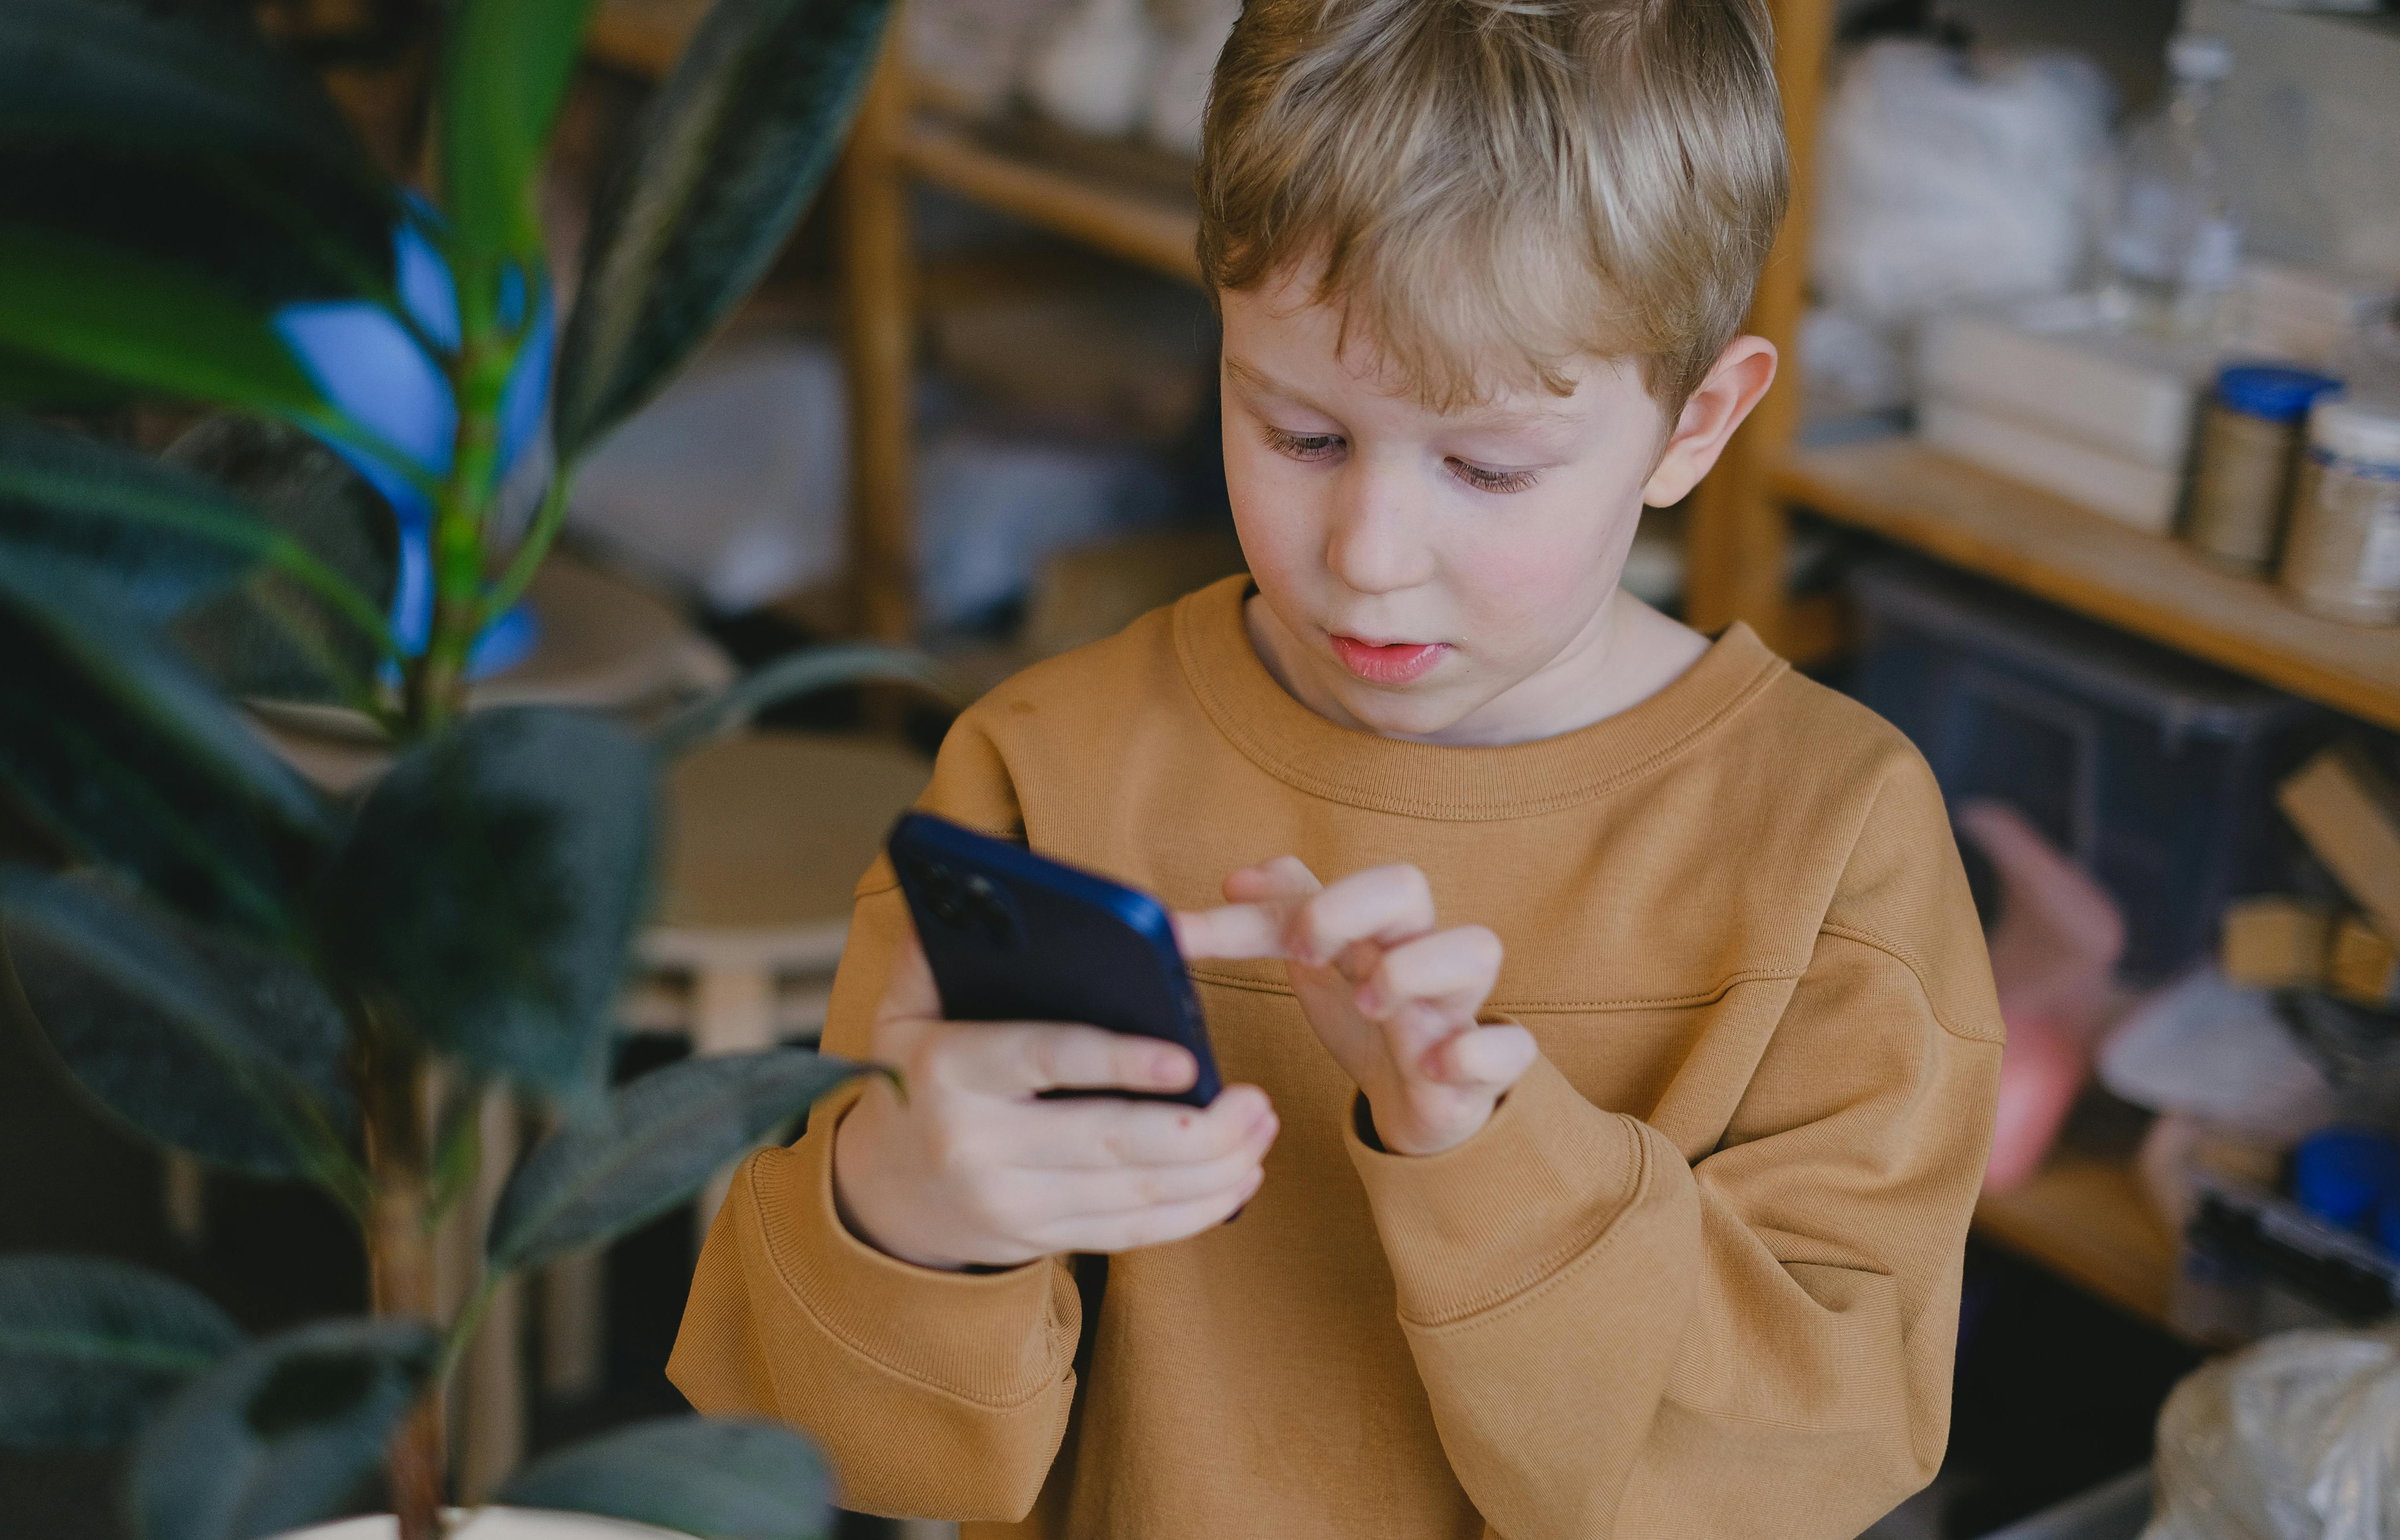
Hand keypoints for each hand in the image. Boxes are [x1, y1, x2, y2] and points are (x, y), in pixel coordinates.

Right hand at [832, 924, 1276, 1270]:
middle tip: (1258, 1100)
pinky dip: (1193, 1212)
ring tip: (1262, 1129)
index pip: (1045, 1060)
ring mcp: (1009, 1203)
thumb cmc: (918, 1067)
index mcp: (949, 1068)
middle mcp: (975, 1144)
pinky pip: (1130, 1234)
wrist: (882, 1187)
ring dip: (1213, 1169)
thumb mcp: (909, 1002)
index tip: (1187, 1059)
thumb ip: (949, 943)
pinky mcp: (1038, 1240)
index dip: (1119, 1062)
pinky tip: (1237, 1179)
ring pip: (1131, 1194)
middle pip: (1107, 1142)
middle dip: (1199, 1129)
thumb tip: (1003, 884)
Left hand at [1177, 858, 1535, 1155]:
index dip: (1267, 900)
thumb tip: (1237, 878)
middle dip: (1346, 907)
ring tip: (1369, 1007)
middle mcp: (1420, 953)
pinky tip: (1428, 1066)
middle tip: (1304, 956)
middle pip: (1405, 885)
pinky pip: (1511, 1047)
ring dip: (1410, 971)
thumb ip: (1283, 918)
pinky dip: (1470, 1053)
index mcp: (1376, 928)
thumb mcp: (1322, 967)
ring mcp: (1460, 1007)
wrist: (1422, 1105)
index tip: (1205, 919)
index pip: (1318, 883)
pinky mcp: (1491, 1065)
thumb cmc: (1374, 1022)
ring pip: (1476, 948)